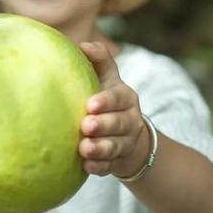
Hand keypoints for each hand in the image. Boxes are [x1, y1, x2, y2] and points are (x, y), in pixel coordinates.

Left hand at [77, 42, 150, 177]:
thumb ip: (100, 61)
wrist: (129, 138)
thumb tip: (83, 45)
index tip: (90, 104)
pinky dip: (99, 167)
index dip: (106, 101)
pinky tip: (86, 167)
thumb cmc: (108, 101)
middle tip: (86, 125)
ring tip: (84, 148)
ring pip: (114, 146)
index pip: (119, 97)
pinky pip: (109, 166)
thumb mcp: (108, 80)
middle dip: (103, 125)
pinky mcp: (117, 162)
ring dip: (100, 148)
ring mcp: (125, 143)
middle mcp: (129, 120)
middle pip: (118, 123)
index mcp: (125, 98)